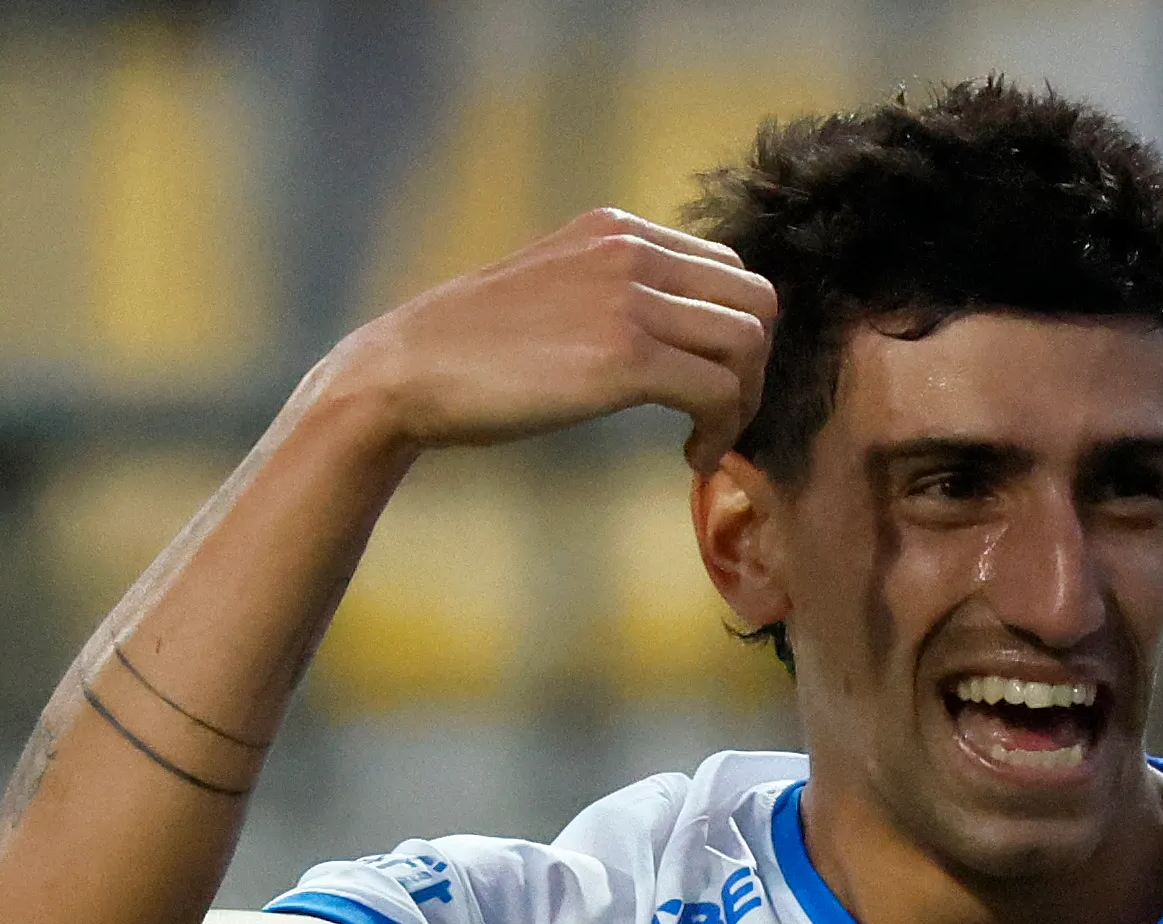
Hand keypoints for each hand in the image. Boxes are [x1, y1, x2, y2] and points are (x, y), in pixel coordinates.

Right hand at [318, 208, 778, 470]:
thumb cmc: (476, 349)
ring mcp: (629, 299)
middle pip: (756, 302)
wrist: (407, 373)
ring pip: (749, 344)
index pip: (727, 271)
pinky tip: (690, 456)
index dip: (734, 335)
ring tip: (705, 440)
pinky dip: (721, 432)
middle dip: (754, 367)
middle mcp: (630, 250)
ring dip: (743, 404)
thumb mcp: (556, 288)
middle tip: (720, 417)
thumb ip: (615, 288)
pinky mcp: (625, 356)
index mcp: (615, 229)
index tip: (707, 384)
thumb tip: (679, 327)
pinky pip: (721, 391)